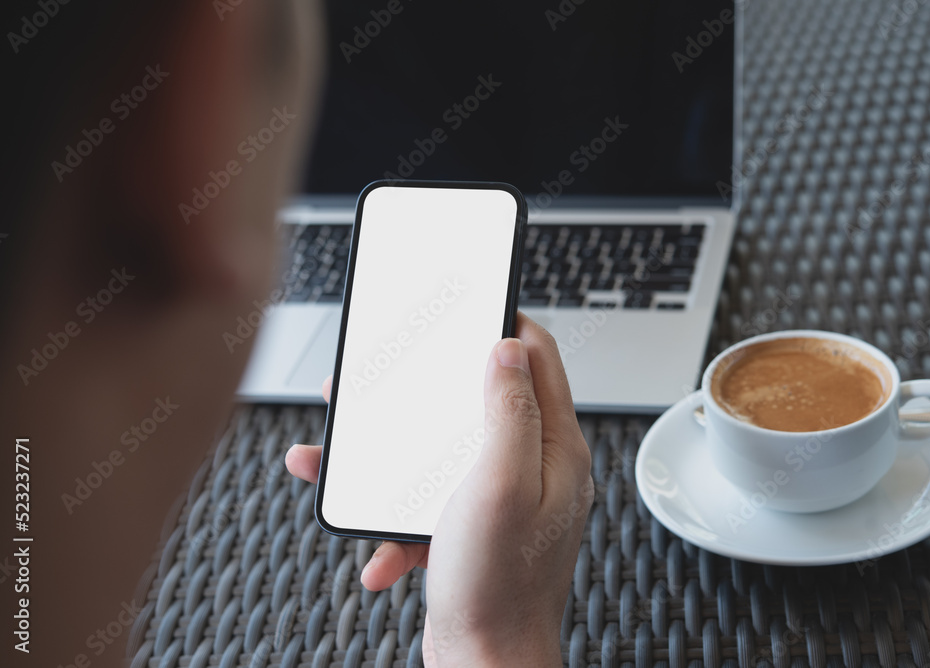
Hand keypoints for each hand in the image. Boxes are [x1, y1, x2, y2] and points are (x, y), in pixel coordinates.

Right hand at [286, 313, 593, 665]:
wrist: (485, 665)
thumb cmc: (499, 587)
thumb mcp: (502, 483)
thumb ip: (510, 410)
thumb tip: (510, 347)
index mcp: (552, 448)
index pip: (539, 361)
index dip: (505, 326)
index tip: (469, 308)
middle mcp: (532, 468)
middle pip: (478, 402)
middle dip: (427, 391)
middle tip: (388, 379)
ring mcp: (501, 499)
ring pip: (441, 452)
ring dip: (392, 457)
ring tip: (338, 456)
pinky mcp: (471, 528)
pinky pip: (426, 504)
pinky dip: (396, 521)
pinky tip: (379, 551)